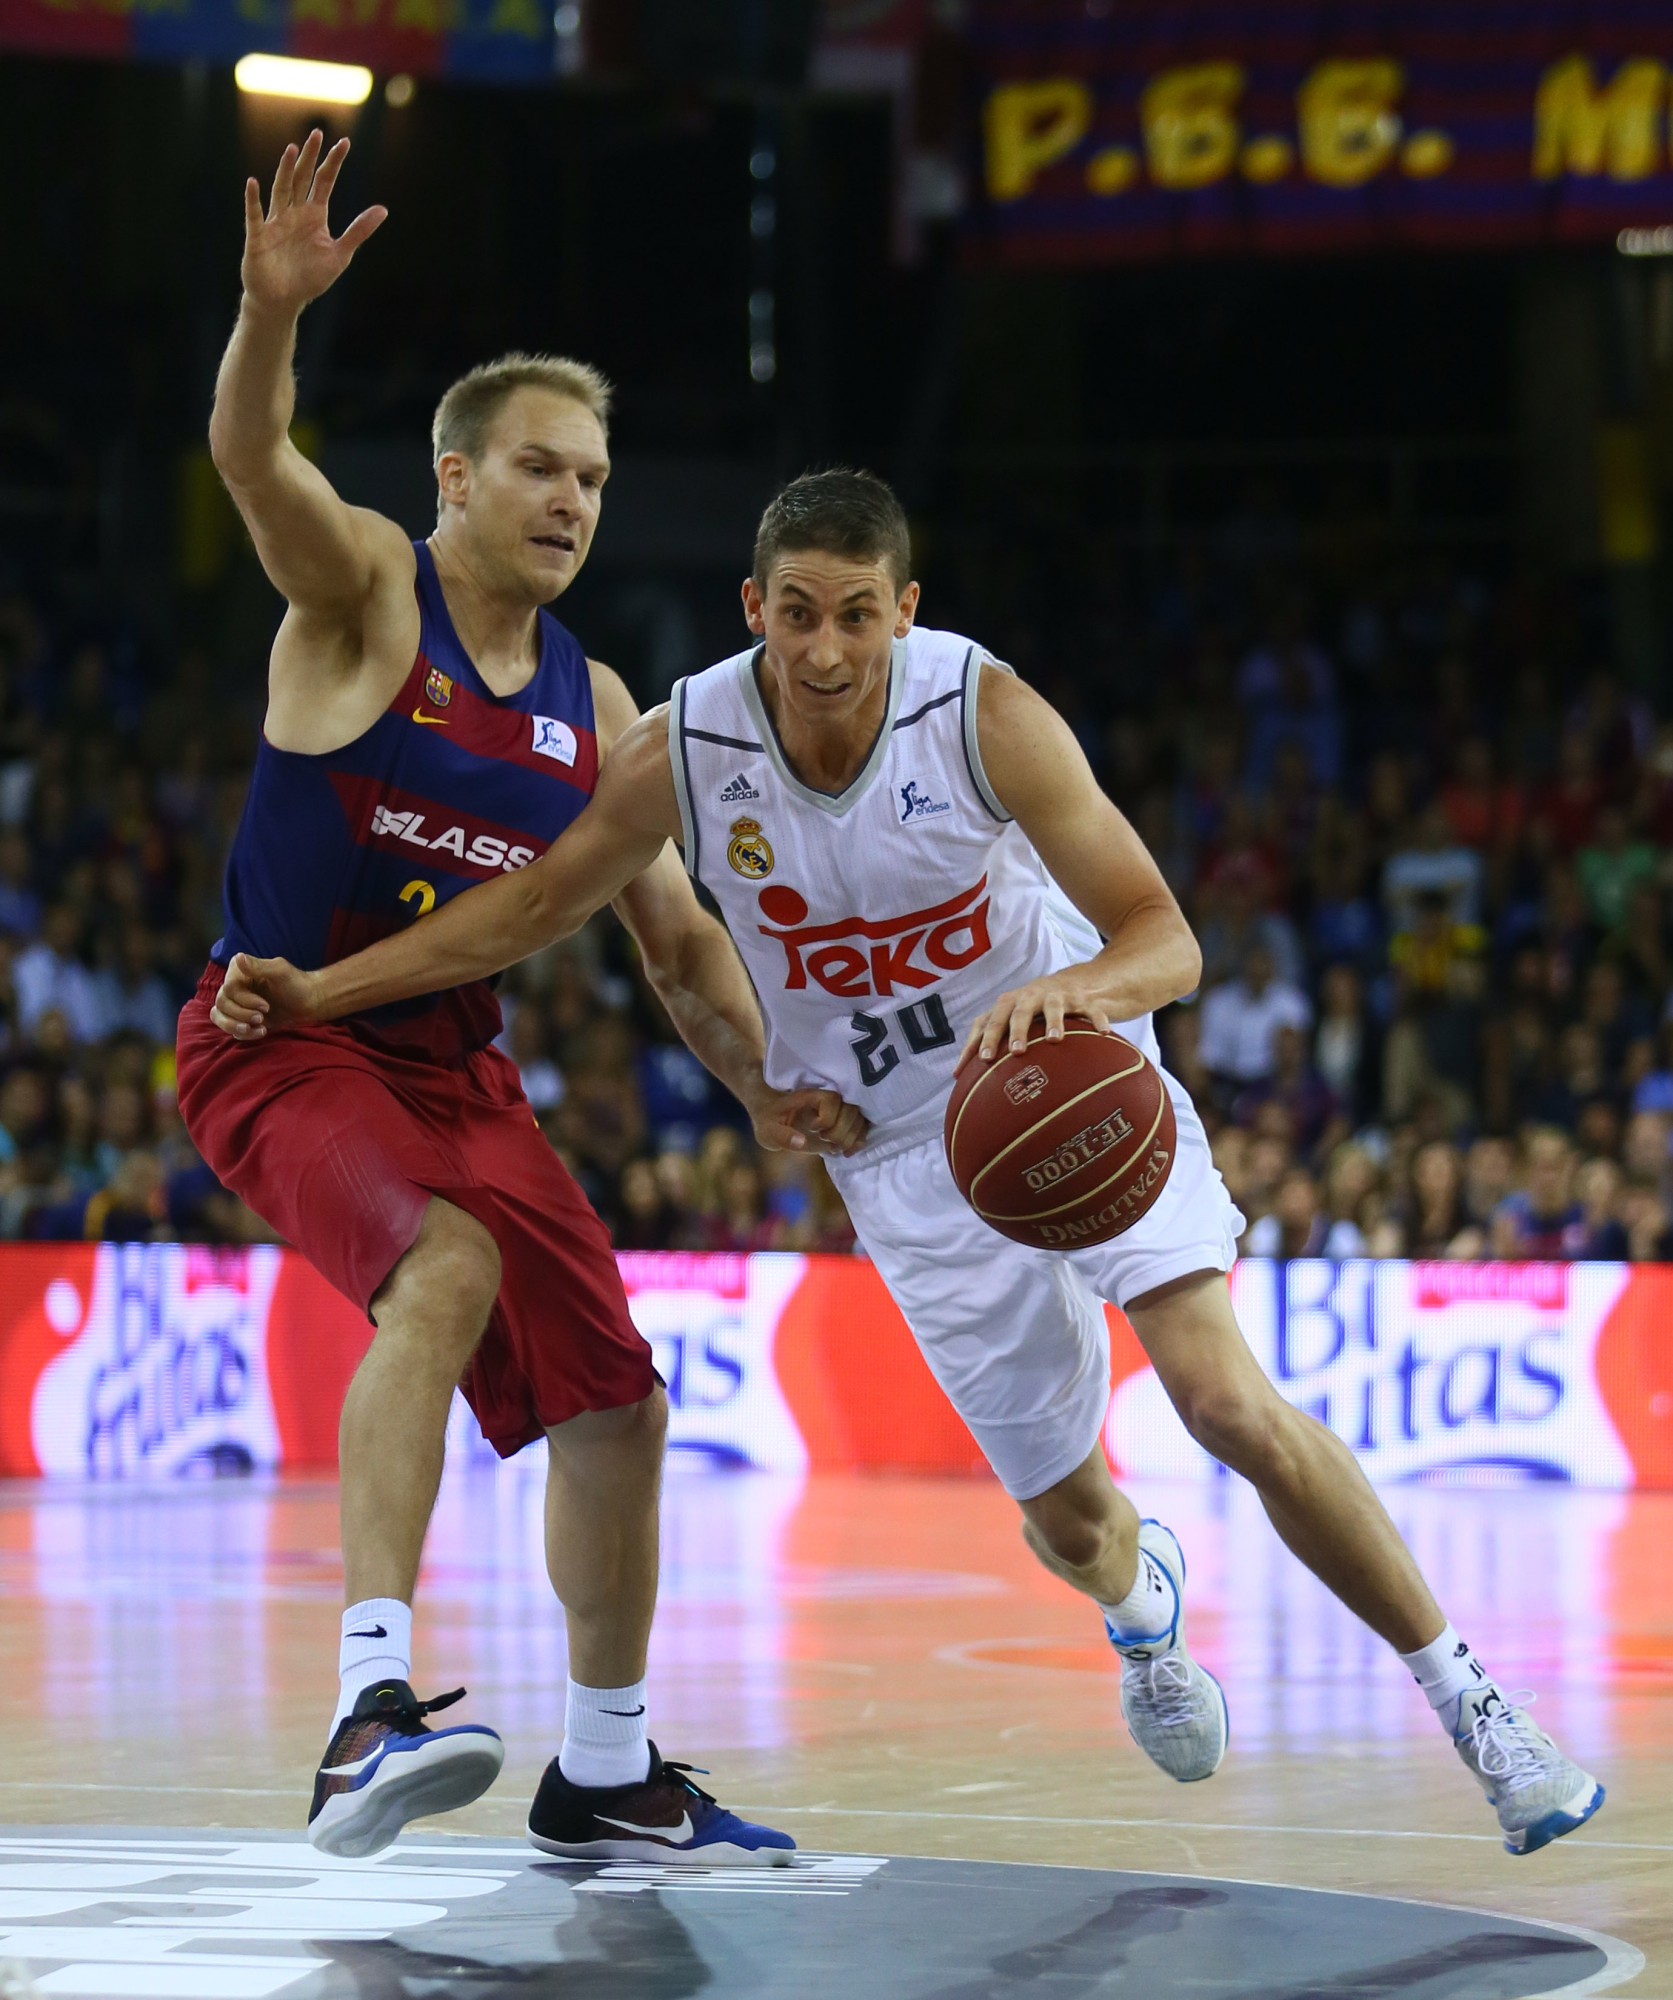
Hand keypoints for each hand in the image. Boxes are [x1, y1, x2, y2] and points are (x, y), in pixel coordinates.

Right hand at [209, 953, 322, 1040]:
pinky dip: (244, 1034)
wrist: (308, 1003)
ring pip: (219, 1016)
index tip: (266, 1006)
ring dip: (236, 1026)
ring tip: (260, 1029)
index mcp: (239, 971)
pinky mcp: (240, 1018)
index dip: (245, 1000)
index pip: (227, 989)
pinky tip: (262, 1032)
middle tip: (262, 1017)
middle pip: (221, 1004)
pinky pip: (229, 1028)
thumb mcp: (279, 972)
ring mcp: (235, 1003)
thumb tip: (238, 957)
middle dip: (242, 1014)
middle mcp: (233, 985)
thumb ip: (258, 966)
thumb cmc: (296, 984)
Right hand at [241, 130, 386, 319]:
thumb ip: (359, 231)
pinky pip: (254, 216)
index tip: (345, 143)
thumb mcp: (340, 255)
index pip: (324, 182)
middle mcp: (294, 213)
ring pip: (281, 190)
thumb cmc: (310, 278)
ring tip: (292, 150)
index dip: (334, 163)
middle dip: (310, 157)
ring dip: (286, 170)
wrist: (283, 301)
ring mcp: (275, 222)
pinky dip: (253, 201)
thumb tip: (383, 210)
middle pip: (302, 178)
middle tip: (317, 134)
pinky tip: (253, 184)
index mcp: (314, 215)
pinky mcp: (258, 237)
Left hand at [750, 1086, 868, 1156]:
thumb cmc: (770, 1121)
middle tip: (825, 1142)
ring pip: (859, 1118)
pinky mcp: (843, 1122)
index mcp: (810, 1096)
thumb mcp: (768, 1131)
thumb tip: (800, 1142)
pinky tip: (846, 1153)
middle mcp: (828, 1100)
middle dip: (840, 1131)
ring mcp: (838, 1110)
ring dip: (850, 1138)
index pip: (831, 1099)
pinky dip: (858, 1141)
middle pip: (850, 1109)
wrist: (775, 1118)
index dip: (827, 1117)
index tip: (814, 1130)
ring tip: (834, 1149)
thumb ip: (782, 1136)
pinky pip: (862, 1127)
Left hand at [957, 970, 1112, 1067]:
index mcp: (1010, 1003)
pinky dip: (1097, 1020)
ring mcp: (1058, 995)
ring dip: (1053, 1020)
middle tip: (1015, 1051)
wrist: (1077, 982)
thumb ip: (988, 1041)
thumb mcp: (1012, 1019)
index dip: (985, 1038)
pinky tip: (1104, 1033)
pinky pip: (1091, 1009)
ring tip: (1054, 1039)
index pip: (991, 1019)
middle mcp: (1031, 995)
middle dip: (1016, 1030)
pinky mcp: (1083, 999)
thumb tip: (955, 1076)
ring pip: (1054, 1006)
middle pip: (1019, 1010)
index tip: (982, 1061)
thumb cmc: (1035, 1009)